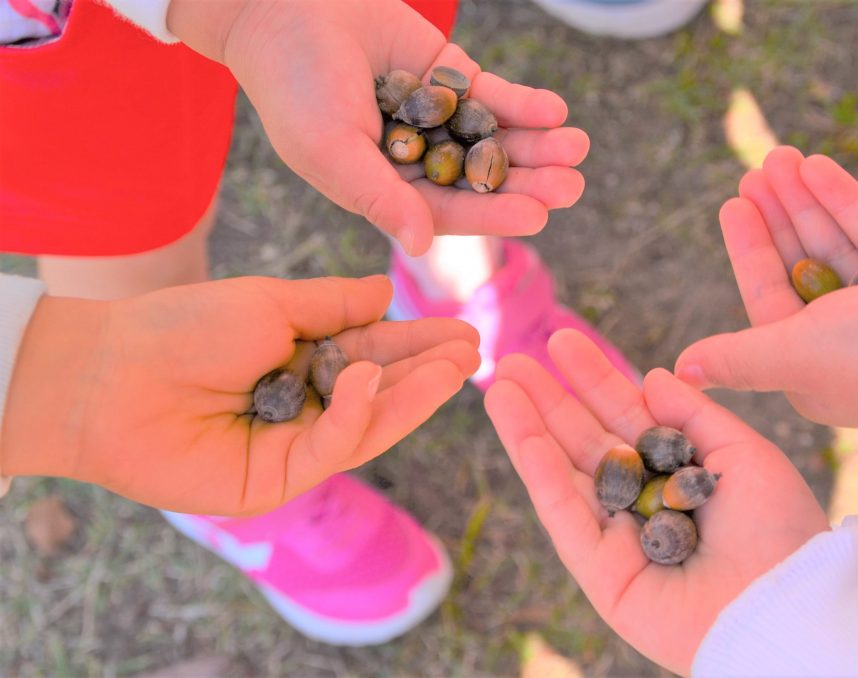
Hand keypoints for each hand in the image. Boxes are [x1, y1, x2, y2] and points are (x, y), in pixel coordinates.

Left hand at [0, 276, 479, 514]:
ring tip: (454, 367)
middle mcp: (306, 403)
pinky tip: (374, 378)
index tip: (463, 331)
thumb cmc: (184, 327)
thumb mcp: (271, 302)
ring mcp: (293, 445)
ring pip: (367, 426)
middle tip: (472, 351)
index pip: (376, 351)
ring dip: (412, 397)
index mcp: (304, 359)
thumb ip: (333, 304)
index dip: (419, 343)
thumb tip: (385, 290)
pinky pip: (329, 447)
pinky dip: (355, 415)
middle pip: (381, 393)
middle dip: (427, 373)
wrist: (112, 373)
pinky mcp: (276, 480)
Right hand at [168, 0, 588, 255]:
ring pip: (496, 137)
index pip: (450, 210)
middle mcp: (418, 159)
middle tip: (572, 186)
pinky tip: (554, 110)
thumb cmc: (293, 87)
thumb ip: (378, 195)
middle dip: (528, 181)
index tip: (537, 216)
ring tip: (578, 147)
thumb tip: (420, 246)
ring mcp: (438, 116)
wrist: (283, 8)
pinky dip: (522, 102)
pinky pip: (491, 93)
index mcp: (388, 189)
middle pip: (483, 177)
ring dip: (537, 144)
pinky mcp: (449, 75)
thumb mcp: (330, 149)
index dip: (493, 213)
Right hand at [484, 329, 826, 673]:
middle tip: (511, 360)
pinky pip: (566, 517)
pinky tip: (522, 435)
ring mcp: (618, 537)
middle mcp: (643, 501)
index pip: (625, 417)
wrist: (786, 606)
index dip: (593, 380)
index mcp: (677, 473)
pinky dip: (542, 475)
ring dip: (528, 430)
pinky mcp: (601, 573)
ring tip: (499, 388)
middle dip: (548, 401)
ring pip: (564, 474)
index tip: (561, 341)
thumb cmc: (779, 533)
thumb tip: (652, 376)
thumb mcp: (745, 455)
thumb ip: (693, 415)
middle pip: (585, 442)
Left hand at [675, 147, 857, 450]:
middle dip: (776, 217)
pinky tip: (820, 168)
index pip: (766, 297)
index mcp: (808, 369)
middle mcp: (844, 342)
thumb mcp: (797, 354)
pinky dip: (847, 204)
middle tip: (754, 169)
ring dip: (807, 201)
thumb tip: (679, 372)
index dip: (748, 249)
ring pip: (836, 246)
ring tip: (780, 155)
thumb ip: (738, 358)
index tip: (731, 204)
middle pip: (799, 266)